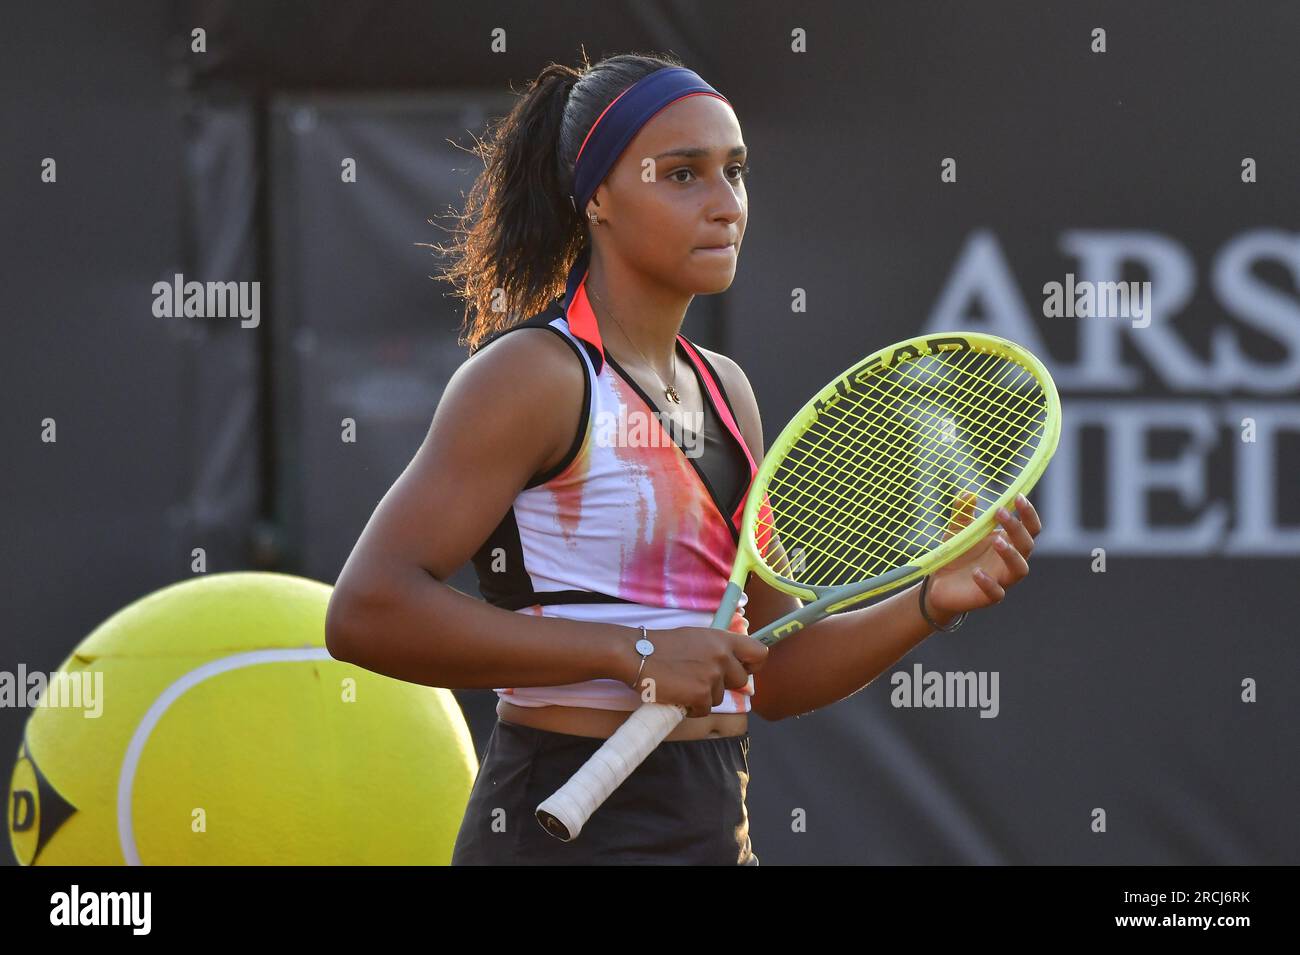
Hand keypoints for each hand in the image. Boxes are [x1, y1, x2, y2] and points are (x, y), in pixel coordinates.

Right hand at [623, 627, 767, 718]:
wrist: (637, 654)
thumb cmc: (662, 646)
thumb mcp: (696, 637)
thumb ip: (717, 649)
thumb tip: (733, 665)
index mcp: (722, 639)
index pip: (759, 653)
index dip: (753, 664)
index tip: (743, 669)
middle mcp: (722, 656)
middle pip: (740, 681)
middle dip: (723, 684)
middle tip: (701, 680)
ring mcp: (712, 676)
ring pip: (720, 697)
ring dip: (704, 696)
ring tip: (683, 685)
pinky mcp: (700, 695)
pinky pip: (704, 710)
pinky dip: (691, 707)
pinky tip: (677, 696)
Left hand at [923, 490, 1042, 621]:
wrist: (940, 584)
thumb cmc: (958, 554)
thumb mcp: (957, 530)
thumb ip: (963, 512)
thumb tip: (967, 494)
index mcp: (1009, 542)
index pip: (1029, 527)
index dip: (1027, 513)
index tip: (1017, 496)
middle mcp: (1010, 561)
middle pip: (1027, 544)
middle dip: (1017, 528)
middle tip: (1000, 512)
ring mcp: (1002, 579)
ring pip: (1019, 569)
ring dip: (1011, 554)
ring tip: (996, 541)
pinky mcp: (989, 597)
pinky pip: (996, 593)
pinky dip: (988, 583)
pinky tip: (976, 572)